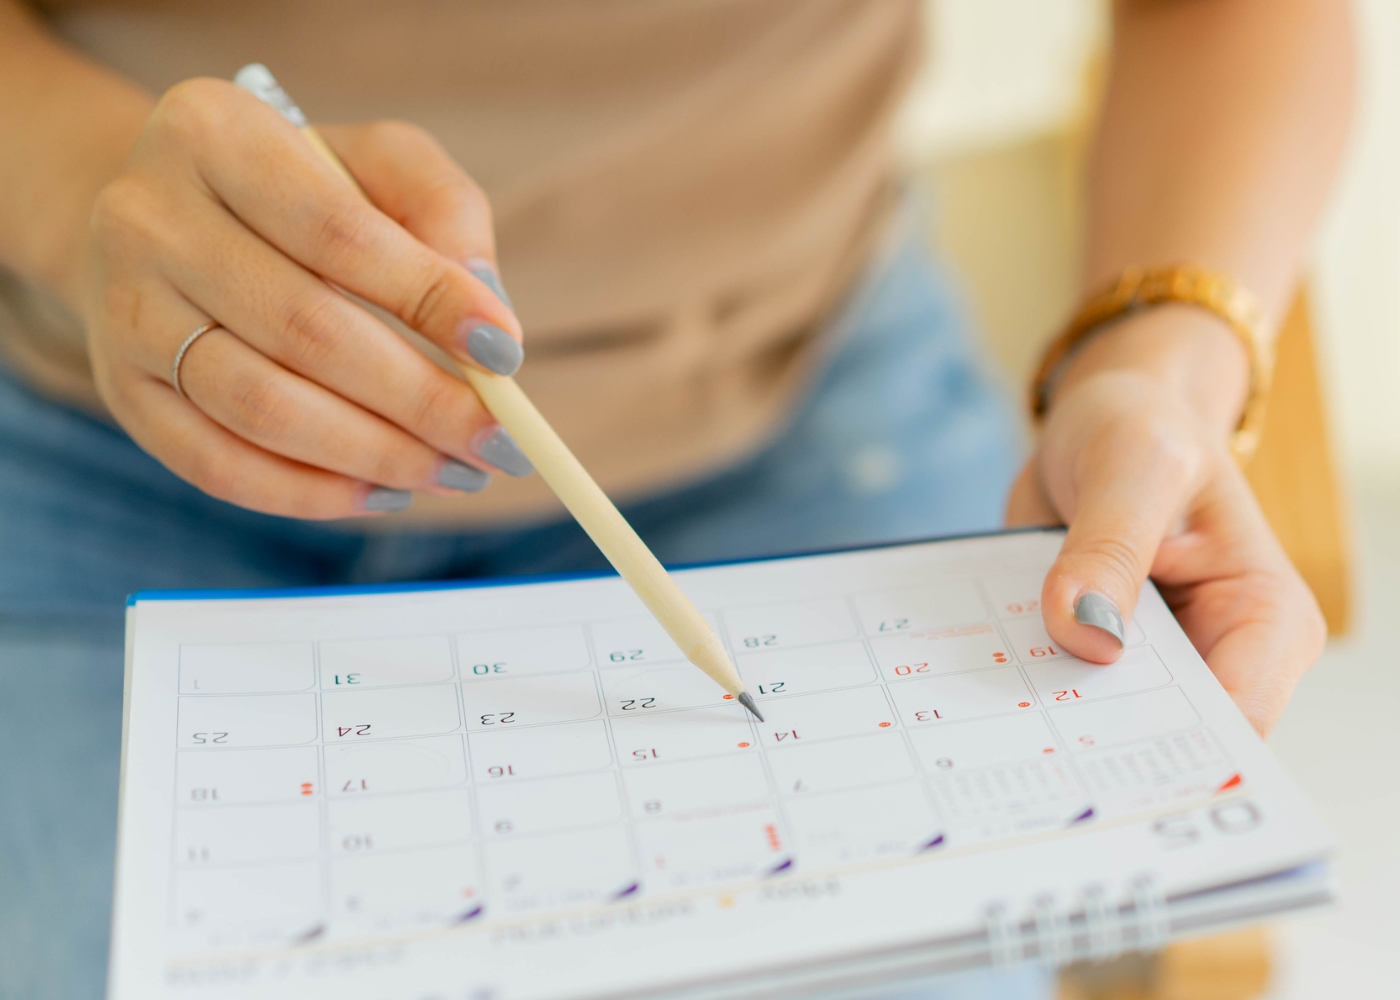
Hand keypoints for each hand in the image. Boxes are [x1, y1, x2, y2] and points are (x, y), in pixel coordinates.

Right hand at [81, 77, 526, 518]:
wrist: (163, 219)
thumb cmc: (299, 189)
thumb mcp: (376, 163)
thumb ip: (443, 210)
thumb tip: (488, 315)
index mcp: (213, 134)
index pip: (337, 232)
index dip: (430, 299)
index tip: (506, 354)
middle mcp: (148, 219)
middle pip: (305, 331)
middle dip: (420, 401)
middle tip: (499, 442)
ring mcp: (124, 311)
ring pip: (261, 408)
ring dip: (375, 456)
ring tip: (454, 471)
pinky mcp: (123, 392)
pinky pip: (217, 465)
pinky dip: (310, 493)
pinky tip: (382, 491)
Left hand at [1006, 308, 1325, 734]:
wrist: (1103, 419)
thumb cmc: (1142, 428)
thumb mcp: (1132, 466)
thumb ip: (1110, 549)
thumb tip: (1085, 635)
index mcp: (1266, 622)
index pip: (1232, 719)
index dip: (1169, 753)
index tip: (1091, 764)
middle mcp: (1218, 657)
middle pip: (1162, 739)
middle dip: (1097, 749)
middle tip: (1016, 756)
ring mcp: (1151, 665)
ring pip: (1101, 728)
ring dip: (1044, 724)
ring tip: (980, 728)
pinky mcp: (1092, 656)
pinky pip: (1054, 692)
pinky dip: (1016, 688)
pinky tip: (966, 691)